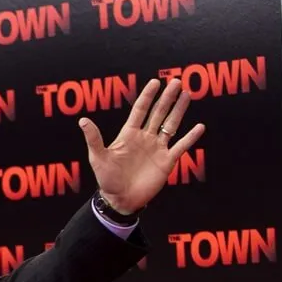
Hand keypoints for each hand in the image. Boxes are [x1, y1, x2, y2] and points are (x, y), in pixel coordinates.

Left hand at [78, 78, 205, 213]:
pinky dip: (191, 137)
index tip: (155, 82)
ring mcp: (157, 148)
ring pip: (171, 125)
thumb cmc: (107, 179)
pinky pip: (181, 146)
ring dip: (179, 111)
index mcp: (128, 134)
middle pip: (158, 113)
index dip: (147, 96)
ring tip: (187, 95)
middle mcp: (144, 138)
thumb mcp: (98, 157)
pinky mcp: (167, 161)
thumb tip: (82, 120)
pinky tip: (199, 126)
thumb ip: (93, 139)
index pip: (140, 110)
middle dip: (167, 98)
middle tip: (177, 82)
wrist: (120, 199)